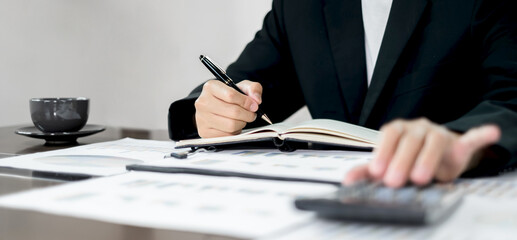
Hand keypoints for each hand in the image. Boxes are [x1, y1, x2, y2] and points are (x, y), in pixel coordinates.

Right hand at [194, 80, 262, 137]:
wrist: (215, 107)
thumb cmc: (228, 97)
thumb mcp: (242, 87)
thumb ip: (253, 88)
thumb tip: (256, 100)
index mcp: (210, 87)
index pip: (231, 95)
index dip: (246, 102)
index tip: (254, 105)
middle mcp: (203, 102)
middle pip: (233, 112)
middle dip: (247, 114)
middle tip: (251, 114)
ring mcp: (202, 118)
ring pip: (231, 125)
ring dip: (242, 123)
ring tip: (242, 119)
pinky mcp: (204, 132)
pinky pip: (227, 135)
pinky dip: (234, 131)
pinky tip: (233, 125)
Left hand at [344, 118, 500, 187]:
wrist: (439, 156)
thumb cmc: (408, 159)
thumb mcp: (388, 164)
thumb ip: (368, 170)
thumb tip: (348, 179)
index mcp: (399, 130)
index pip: (389, 135)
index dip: (383, 152)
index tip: (376, 171)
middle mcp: (418, 128)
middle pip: (410, 139)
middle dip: (401, 160)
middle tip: (395, 181)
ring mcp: (440, 133)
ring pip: (435, 140)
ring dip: (428, 158)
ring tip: (421, 178)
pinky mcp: (460, 142)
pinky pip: (471, 137)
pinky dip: (480, 135)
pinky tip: (489, 132)